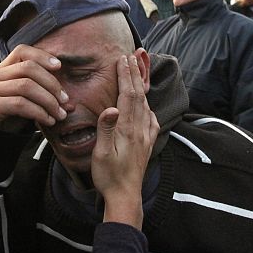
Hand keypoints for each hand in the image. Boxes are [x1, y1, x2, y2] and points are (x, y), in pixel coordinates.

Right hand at [0, 44, 67, 133]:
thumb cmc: (12, 115)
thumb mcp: (28, 100)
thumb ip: (45, 94)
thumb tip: (70, 103)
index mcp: (2, 68)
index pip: (22, 51)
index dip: (41, 55)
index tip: (59, 66)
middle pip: (28, 68)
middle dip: (51, 83)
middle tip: (64, 99)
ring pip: (26, 86)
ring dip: (48, 101)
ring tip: (59, 114)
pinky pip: (20, 104)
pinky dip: (39, 112)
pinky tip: (48, 120)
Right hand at [91, 53, 158, 228]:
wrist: (126, 196)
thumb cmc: (109, 176)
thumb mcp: (102, 153)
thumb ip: (106, 129)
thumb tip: (110, 108)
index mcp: (128, 128)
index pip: (128, 95)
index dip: (126, 76)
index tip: (122, 59)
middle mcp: (141, 129)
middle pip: (139, 95)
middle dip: (134, 74)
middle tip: (131, 56)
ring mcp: (146, 136)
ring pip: (146, 104)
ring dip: (141, 86)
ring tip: (137, 73)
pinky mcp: (147, 144)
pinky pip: (151, 118)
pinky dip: (147, 105)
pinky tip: (146, 105)